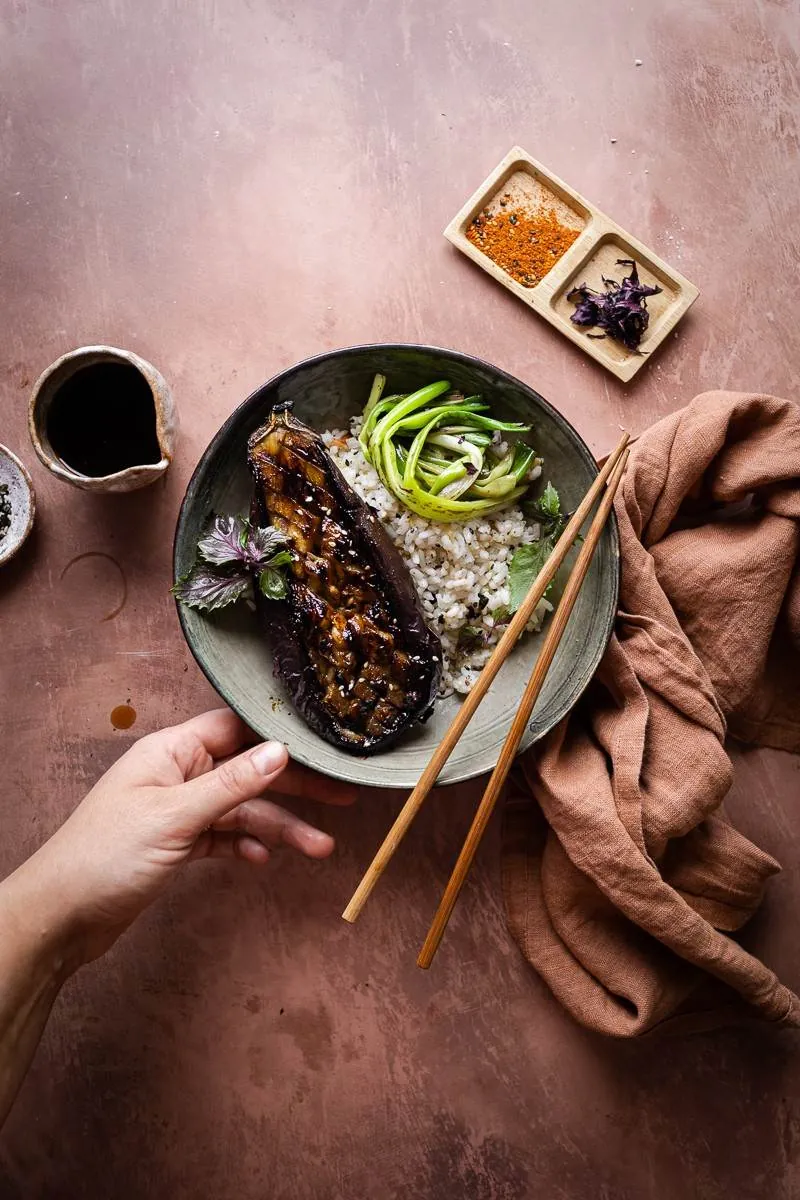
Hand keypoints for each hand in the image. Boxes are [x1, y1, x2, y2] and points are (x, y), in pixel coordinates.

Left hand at [10, 708, 355, 969]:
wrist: (62, 917)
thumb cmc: (107, 856)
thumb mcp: (176, 815)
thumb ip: (231, 784)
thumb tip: (280, 751)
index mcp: (172, 750)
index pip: (236, 727)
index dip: (280, 734)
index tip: (324, 745)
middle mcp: (179, 773)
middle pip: (249, 769)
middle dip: (295, 786)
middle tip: (343, 798)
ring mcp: (179, 809)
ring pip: (242, 811)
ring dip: (279, 829)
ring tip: (319, 849)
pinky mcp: (178, 844)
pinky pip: (224, 838)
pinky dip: (245, 848)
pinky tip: (263, 862)